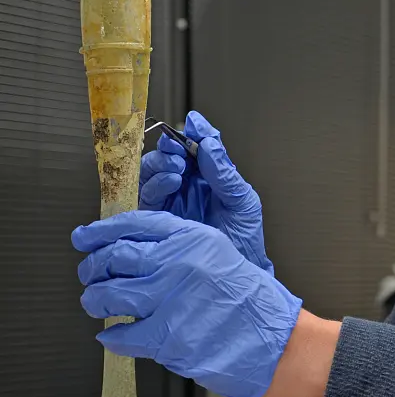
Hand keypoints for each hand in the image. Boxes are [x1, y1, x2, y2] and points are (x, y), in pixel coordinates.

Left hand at [72, 211, 301, 396]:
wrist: (274, 340)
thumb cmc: (251, 301)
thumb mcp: (220, 255)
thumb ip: (180, 248)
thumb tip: (133, 250)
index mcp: (193, 238)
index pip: (135, 224)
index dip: (101, 231)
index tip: (83, 237)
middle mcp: (179, 263)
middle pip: (115, 256)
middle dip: (93, 267)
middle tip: (89, 275)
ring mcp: (171, 299)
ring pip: (108, 294)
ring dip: (95, 300)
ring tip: (96, 303)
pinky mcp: (166, 336)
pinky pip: (121, 334)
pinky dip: (111, 336)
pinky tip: (112, 335)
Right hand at [139, 111, 272, 273]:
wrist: (237, 273)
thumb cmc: (244, 239)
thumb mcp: (241, 200)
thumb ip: (224, 172)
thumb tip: (209, 142)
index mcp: (210, 177)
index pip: (197, 147)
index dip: (193, 133)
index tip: (193, 123)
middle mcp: (188, 186)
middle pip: (170, 156)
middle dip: (172, 147)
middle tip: (180, 149)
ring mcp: (172, 201)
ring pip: (155, 172)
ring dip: (162, 163)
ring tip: (177, 167)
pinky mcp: (158, 218)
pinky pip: (148, 195)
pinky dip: (157, 183)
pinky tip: (172, 181)